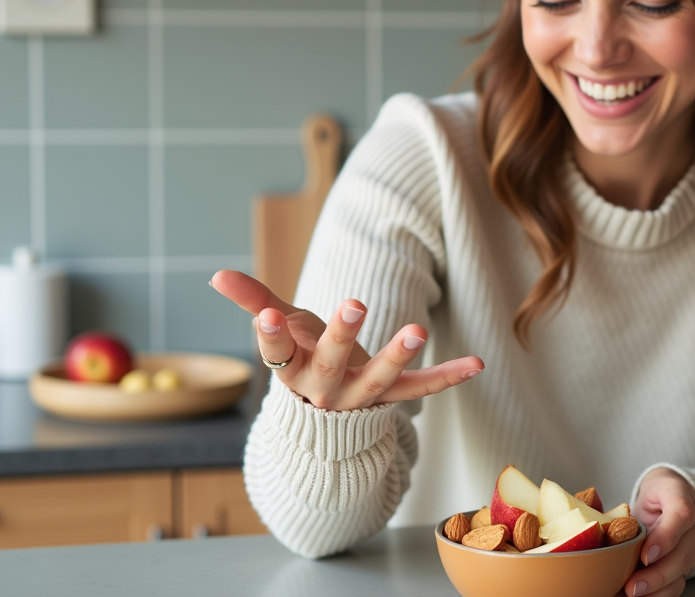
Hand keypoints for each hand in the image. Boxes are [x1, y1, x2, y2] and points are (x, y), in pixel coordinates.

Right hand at [211, 270, 483, 410]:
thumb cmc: (302, 357)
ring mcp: (360, 397)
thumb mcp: (280, 329)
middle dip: (341, 335)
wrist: (326, 420)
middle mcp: (324, 390)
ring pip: (379, 379)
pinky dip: (449, 377)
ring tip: (417, 329)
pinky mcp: (392, 398)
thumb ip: (253, 301)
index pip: (276, 356)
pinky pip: (422, 389)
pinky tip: (478, 364)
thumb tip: (216, 275)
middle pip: (331, 364)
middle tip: (354, 303)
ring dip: (397, 354)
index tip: (266, 316)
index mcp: (292, 371)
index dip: (271, 337)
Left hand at [622, 468, 694, 596]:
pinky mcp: (685, 565)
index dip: (664, 539)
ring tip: (630, 594)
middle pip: (682, 556)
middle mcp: (693, 528)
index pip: (681, 516)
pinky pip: (676, 585)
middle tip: (632, 587)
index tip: (646, 556)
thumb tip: (612, 537)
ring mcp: (692, 549)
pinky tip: (637, 596)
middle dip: (656, 576)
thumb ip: (635, 510)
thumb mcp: (645, 491)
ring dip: (656, 590)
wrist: (673, 497)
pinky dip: (657, 594)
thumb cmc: (658, 494)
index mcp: (682, 500)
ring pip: (680, 575)